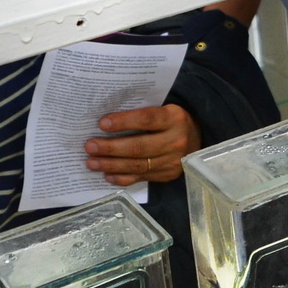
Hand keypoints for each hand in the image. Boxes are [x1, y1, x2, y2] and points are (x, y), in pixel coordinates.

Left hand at [85, 104, 200, 184]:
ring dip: (111, 165)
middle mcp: (176, 141)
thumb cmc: (172, 121)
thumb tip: (106, 121)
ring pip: (137, 165)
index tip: (102, 123)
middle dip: (111, 148)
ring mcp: (172, 161)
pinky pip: (141, 178)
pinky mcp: (167, 175)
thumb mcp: (165, 110)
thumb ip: (142, 114)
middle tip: (90, 147)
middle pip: (139, 146)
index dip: (124, 122)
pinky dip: (122, 178)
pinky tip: (107, 175)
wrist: (198, 140)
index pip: (146, 119)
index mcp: (174, 118)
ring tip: (91, 162)